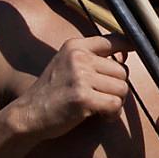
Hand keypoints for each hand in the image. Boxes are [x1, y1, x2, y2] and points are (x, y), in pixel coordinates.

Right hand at [13, 34, 131, 140]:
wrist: (28, 115)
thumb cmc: (52, 92)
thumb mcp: (67, 64)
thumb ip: (92, 56)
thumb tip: (127, 52)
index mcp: (75, 46)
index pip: (113, 40)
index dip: (129, 47)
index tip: (130, 55)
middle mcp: (78, 58)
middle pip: (122, 71)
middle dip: (118, 88)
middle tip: (104, 98)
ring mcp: (80, 77)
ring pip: (122, 88)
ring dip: (116, 102)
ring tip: (101, 108)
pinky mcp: (82, 98)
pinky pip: (115, 104)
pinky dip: (112, 114)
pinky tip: (101, 116)